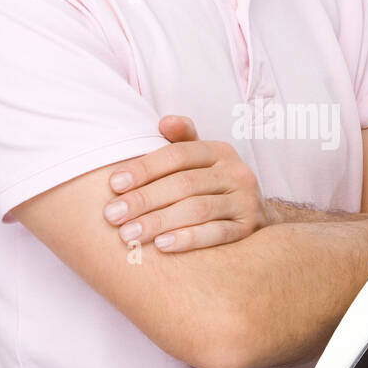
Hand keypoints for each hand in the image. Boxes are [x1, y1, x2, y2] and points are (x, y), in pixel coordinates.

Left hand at [103, 115, 275, 250]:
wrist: (255, 215)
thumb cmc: (213, 184)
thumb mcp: (200, 159)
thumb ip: (181, 140)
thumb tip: (165, 122)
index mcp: (219, 151)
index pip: (177, 154)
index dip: (144, 168)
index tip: (114, 184)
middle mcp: (236, 173)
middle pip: (184, 184)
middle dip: (144, 199)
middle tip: (113, 215)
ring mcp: (245, 201)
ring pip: (198, 209)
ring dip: (160, 222)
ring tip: (130, 234)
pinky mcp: (248, 228)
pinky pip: (217, 234)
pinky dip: (188, 239)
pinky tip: (162, 246)